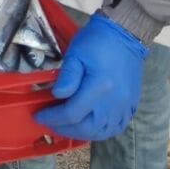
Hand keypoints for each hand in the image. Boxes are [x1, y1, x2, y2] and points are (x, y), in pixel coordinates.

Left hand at [36, 13, 148, 140]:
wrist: (125, 35)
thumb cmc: (97, 41)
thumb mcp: (75, 53)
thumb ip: (67, 76)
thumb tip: (57, 95)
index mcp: (99, 87)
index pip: (72, 113)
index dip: (53, 117)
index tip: (39, 115)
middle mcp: (114, 102)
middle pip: (87, 127)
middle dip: (64, 128)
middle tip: (49, 123)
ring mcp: (124, 106)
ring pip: (101, 132)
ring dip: (81, 133)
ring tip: (65, 126)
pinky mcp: (130, 105)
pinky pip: (116, 128)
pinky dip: (100, 132)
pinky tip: (89, 127)